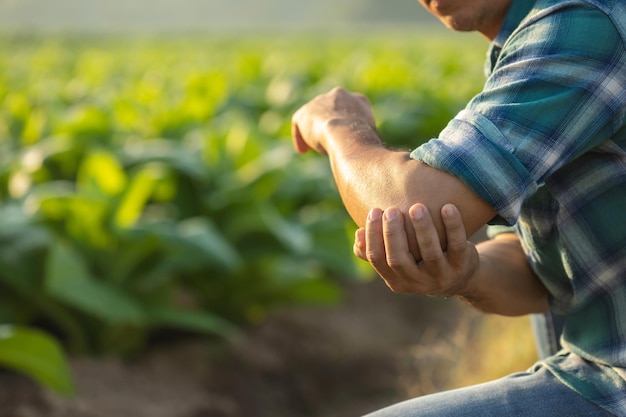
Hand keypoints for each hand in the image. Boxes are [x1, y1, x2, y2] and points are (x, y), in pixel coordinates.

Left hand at [291, 87, 376, 153]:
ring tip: (315, 146)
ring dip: (314, 130)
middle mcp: (339, 95)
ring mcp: (321, 101)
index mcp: (359, 100)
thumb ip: (360, 137)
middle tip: (327, 139)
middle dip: (330, 123)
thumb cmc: (362, 142)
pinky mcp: (305, 111)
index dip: (348, 123)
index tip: (345, 135)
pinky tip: (303, 150)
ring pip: (315, 116)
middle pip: (332, 109)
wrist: (346, 134)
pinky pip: (300, 123)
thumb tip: (363, 149)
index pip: (353, 110)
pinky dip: (300, 137)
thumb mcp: (368, 138)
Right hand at [353, 203, 478, 296]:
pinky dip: (453, 226)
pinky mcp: (462, 266)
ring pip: (430, 253)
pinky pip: (457, 245)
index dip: (373, 236)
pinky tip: (448, 207)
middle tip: (392, 210)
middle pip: (399, 260)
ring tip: (417, 207)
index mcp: (396, 281)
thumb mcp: (400, 260)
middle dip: (393, 234)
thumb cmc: (421, 261)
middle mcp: (418, 282)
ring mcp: (441, 276)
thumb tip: (359, 235)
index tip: (374, 211)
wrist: (462, 277)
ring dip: (423, 229)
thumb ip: (377, 251)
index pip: (378, 259)